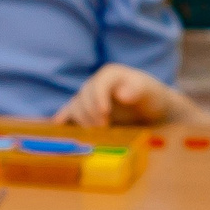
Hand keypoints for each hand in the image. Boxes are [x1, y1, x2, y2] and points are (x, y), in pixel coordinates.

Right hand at [53, 63, 191, 126]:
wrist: (150, 109)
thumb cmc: (151, 97)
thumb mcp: (149, 92)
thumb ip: (137, 90)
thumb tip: (121, 94)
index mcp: (110, 74)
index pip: (99, 84)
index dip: (98, 98)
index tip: (105, 114)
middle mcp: (95, 84)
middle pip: (84, 97)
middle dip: (92, 114)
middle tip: (104, 129)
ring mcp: (88, 97)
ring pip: (76, 107)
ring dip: (82, 121)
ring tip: (94, 134)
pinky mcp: (84, 110)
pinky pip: (69, 112)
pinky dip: (63, 119)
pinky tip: (57, 126)